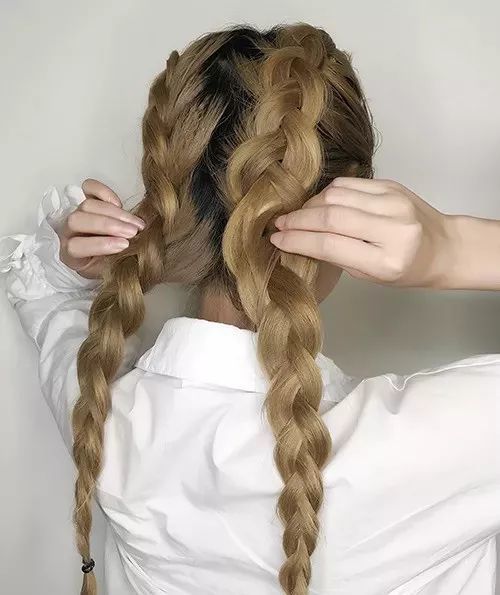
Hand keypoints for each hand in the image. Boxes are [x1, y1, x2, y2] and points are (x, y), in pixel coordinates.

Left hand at [58, 179, 145, 279]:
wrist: (105, 257)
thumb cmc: (105, 267)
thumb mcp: (108, 272)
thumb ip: (114, 262)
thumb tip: (131, 249)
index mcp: (69, 254)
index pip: (77, 246)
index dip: (101, 244)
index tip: (124, 245)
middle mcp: (68, 231)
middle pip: (80, 220)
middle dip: (110, 225)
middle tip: (133, 232)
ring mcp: (76, 213)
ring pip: (88, 205)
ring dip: (115, 213)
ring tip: (136, 224)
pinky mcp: (86, 200)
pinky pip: (89, 188)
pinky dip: (105, 192)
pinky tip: (119, 204)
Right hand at [270, 177, 453, 288]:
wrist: (444, 247)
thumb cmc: (406, 271)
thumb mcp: (371, 276)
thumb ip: (338, 256)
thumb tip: (298, 237)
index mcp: (387, 261)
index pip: (331, 245)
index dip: (298, 240)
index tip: (276, 239)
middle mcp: (393, 228)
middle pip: (331, 216)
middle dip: (298, 219)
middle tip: (278, 224)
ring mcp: (395, 202)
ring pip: (336, 195)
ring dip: (310, 205)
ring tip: (297, 215)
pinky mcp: (392, 185)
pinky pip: (349, 185)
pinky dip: (327, 194)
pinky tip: (318, 204)